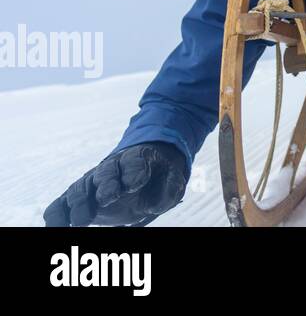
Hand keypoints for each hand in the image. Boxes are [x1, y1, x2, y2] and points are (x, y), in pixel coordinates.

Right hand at [44, 142, 187, 226]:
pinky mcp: (80, 198)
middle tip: (107, 200)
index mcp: (138, 158)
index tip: (133, 185)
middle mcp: (111, 167)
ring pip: (81, 188)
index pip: (135, 162)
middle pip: (106, 172)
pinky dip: (57, 213)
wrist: (139, 176)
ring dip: (80, 204)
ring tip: (82, 221)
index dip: (134, 172)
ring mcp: (92, 181)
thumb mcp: (172, 179)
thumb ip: (170, 188)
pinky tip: (55, 226)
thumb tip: (157, 204)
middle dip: (106, 185)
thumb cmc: (157, 178)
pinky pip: (62, 203)